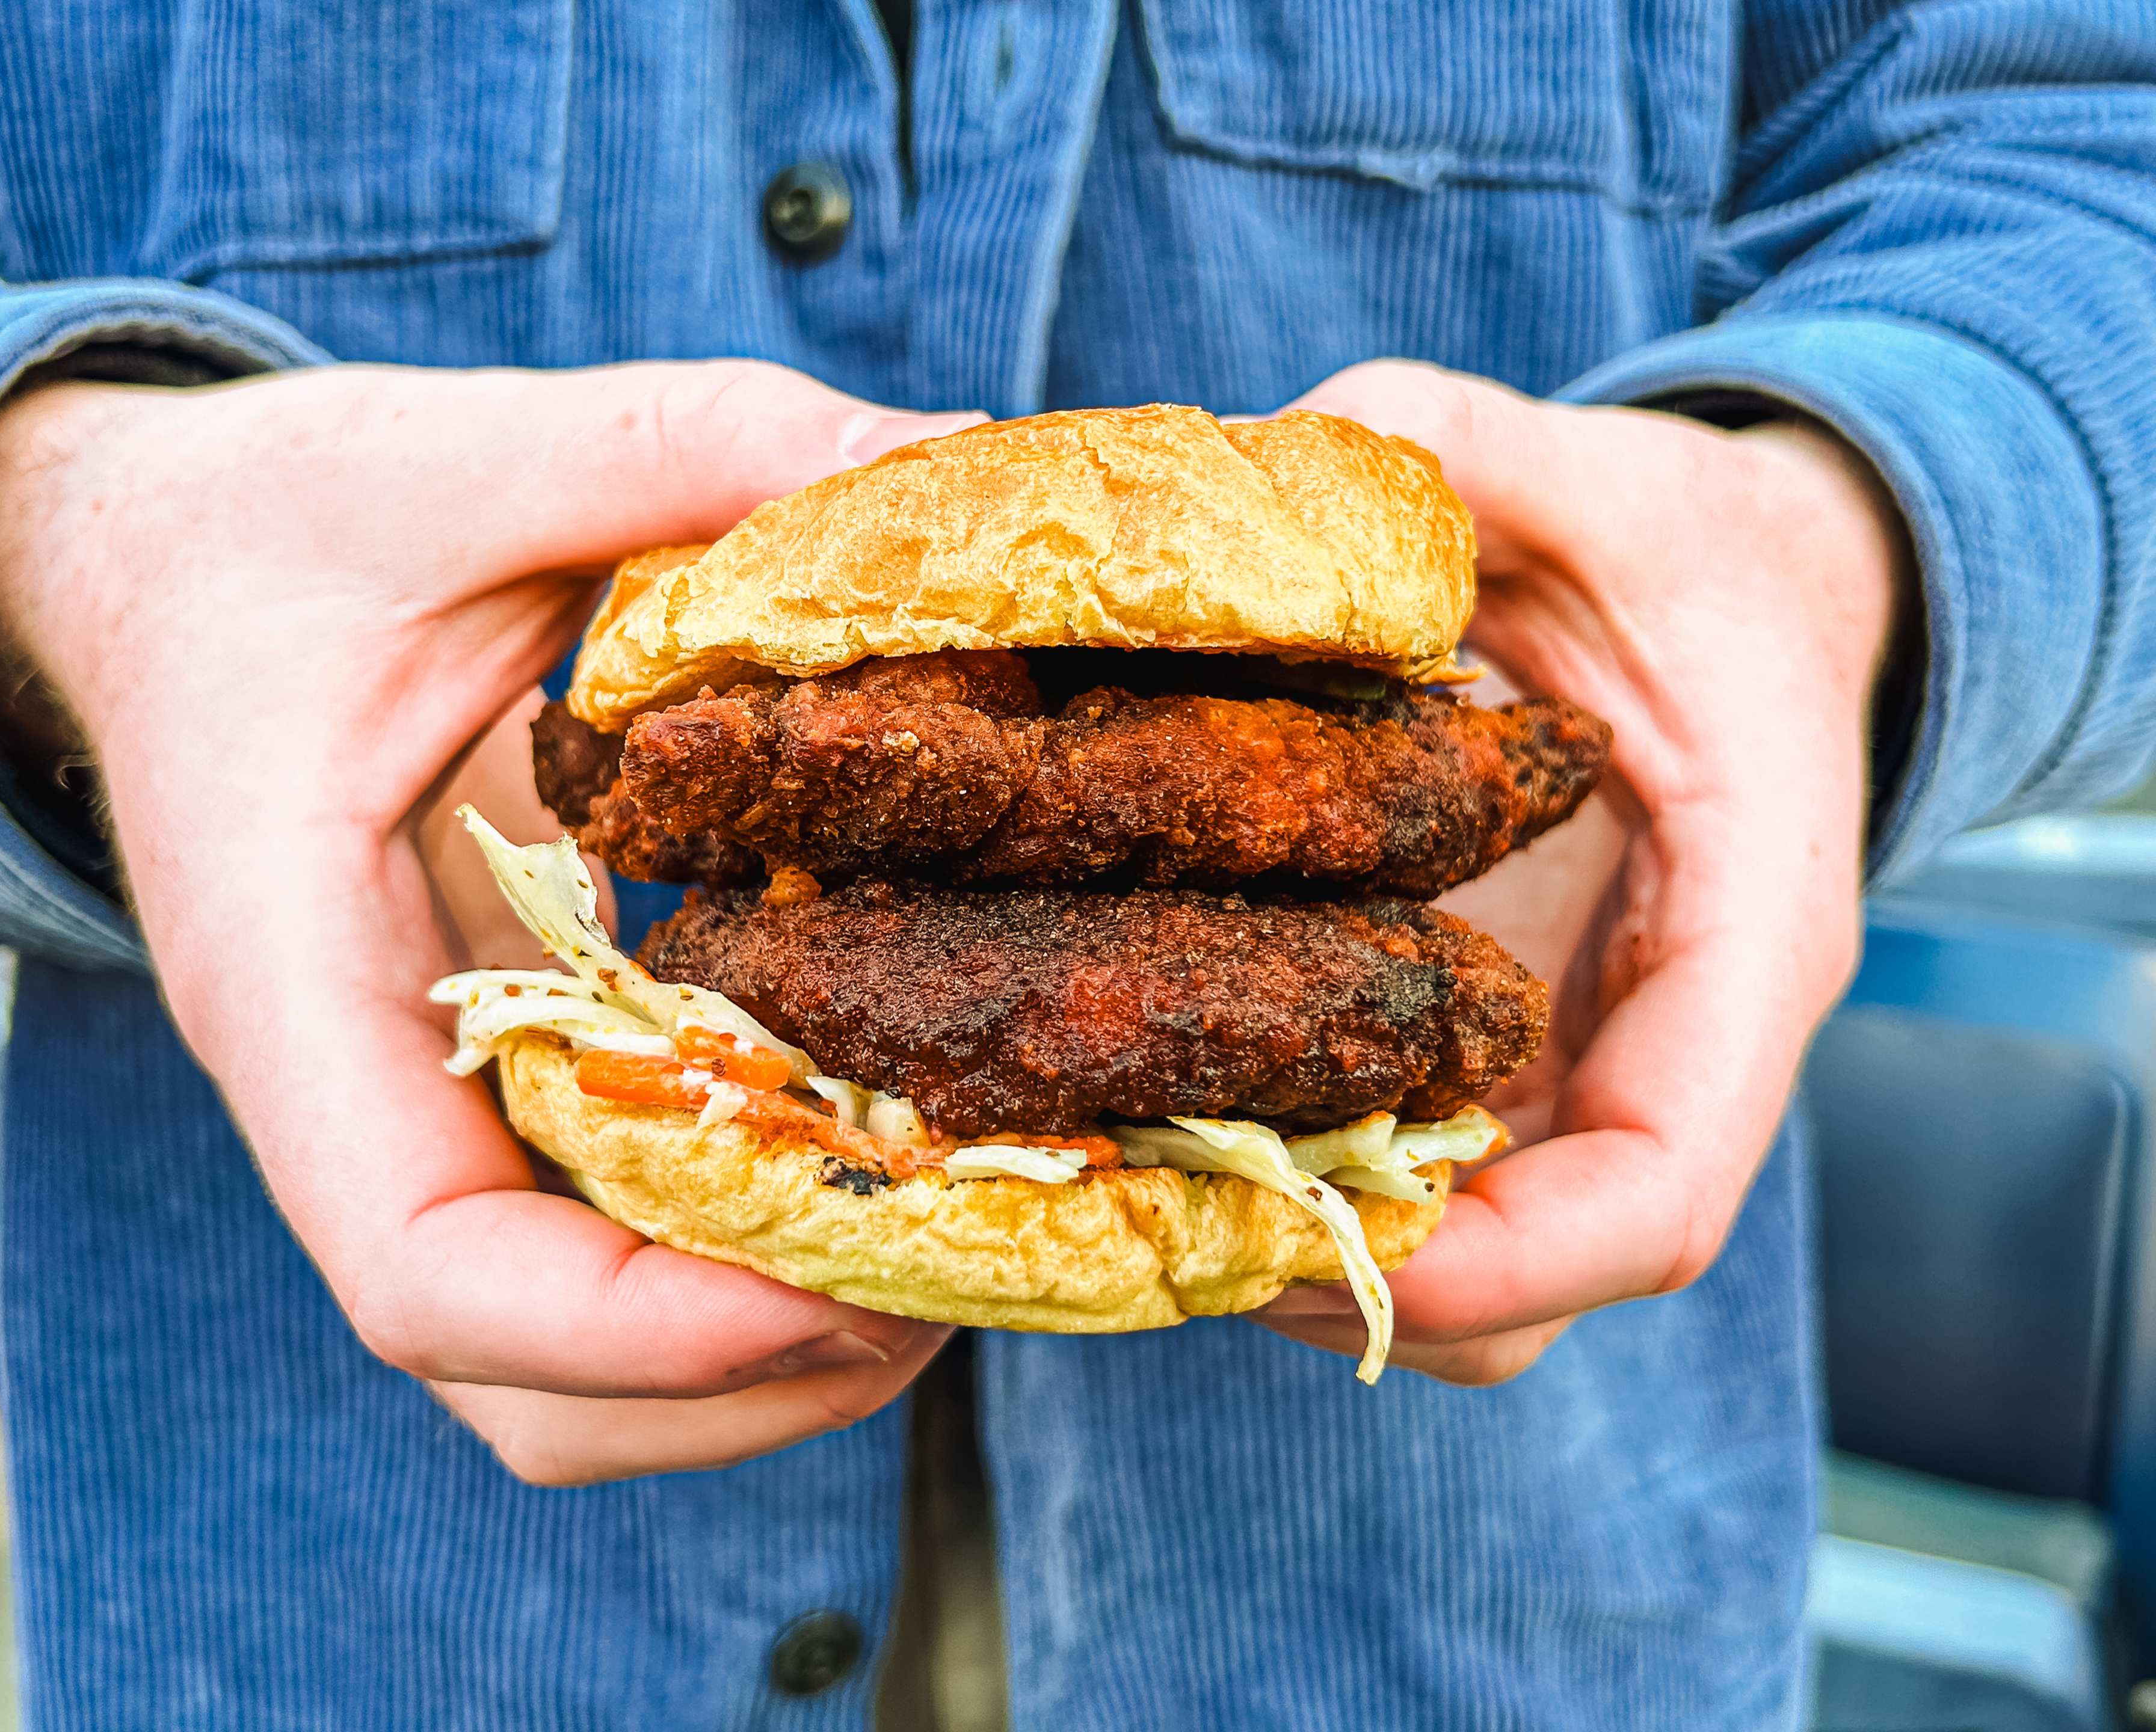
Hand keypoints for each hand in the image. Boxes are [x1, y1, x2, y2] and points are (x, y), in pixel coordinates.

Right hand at [0, 361, 979, 1480]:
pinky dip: (751, 1248)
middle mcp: (354, 1098)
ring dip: (771, 1346)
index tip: (848, 1283)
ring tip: (961, 1232)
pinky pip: (611, 1245)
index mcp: (293, 980)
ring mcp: (422, 1116)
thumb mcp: (456, 460)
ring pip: (574, 1364)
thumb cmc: (266, 531)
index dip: (643, 1329)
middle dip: (755, 1370)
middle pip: (527, 1381)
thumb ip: (684, 450)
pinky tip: (886, 1148)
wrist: (152, 578)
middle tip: (969, 1264)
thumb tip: (944, 458)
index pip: (429, 1269)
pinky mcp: (491, 1089)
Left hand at [1258, 360, 1908, 1384]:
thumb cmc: (1690, 550)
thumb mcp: (1586, 476)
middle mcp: (1658, 1049)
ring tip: (1132, 1174)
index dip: (1498, 1261)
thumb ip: (1452, 454)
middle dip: (1357, 1283)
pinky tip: (1160, 1105)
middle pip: (1535, 1284)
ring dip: (1305, 1252)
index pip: (1654, 1193)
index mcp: (1741, 944)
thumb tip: (1276, 458)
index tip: (1319, 1242)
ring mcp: (1578, 1070)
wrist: (1747, 592)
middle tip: (1160, 1216)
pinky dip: (1296, 1181)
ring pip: (1465, 1268)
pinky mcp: (1506, 1056)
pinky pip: (1415, 1182)